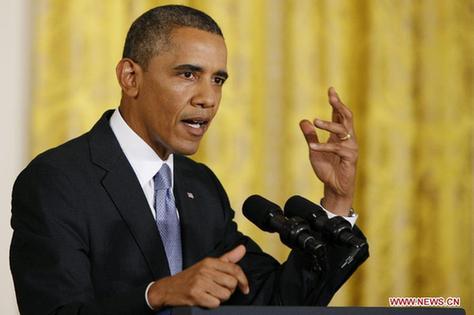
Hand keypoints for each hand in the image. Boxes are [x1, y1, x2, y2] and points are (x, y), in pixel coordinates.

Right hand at [147, 245, 248, 309]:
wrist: (168, 288)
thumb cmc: (190, 277)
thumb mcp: (208, 265)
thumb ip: (227, 258)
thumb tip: (242, 249)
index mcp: (210, 262)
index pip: (235, 269)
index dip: (243, 280)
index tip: (245, 287)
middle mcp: (205, 270)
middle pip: (232, 283)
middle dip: (229, 290)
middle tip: (220, 290)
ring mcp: (200, 282)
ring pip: (225, 294)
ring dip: (221, 298)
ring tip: (211, 294)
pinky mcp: (195, 295)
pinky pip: (215, 303)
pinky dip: (212, 304)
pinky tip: (205, 299)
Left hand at [299, 87, 357, 215]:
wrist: (334, 187)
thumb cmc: (326, 169)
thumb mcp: (313, 151)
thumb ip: (310, 136)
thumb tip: (303, 121)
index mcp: (340, 135)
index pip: (339, 115)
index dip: (336, 102)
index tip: (331, 89)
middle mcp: (348, 138)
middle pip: (346, 117)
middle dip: (339, 105)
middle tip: (331, 96)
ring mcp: (350, 147)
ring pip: (342, 130)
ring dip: (328, 125)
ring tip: (315, 121)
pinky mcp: (350, 158)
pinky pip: (336, 149)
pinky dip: (323, 147)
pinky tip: (312, 146)